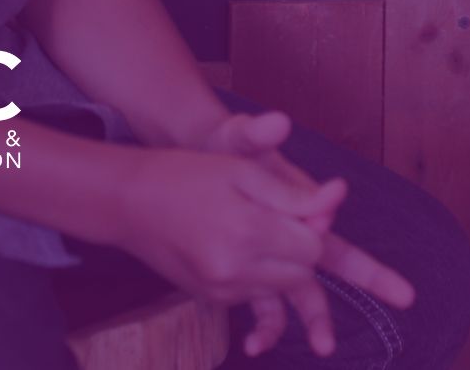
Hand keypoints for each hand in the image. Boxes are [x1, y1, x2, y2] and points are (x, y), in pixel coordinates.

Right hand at [113, 147, 338, 311]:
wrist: (130, 203)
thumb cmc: (189, 175)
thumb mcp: (243, 171)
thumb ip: (293, 193)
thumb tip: (338, 198)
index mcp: (247, 232)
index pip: (314, 247)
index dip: (315, 226)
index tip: (301, 206)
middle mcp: (235, 270)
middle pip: (303, 273)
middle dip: (303, 248)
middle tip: (281, 217)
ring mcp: (222, 290)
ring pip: (282, 288)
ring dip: (285, 263)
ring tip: (258, 228)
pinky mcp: (212, 299)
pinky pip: (257, 295)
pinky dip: (262, 275)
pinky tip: (244, 248)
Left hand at [190, 109, 418, 356]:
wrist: (198, 161)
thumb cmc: (225, 146)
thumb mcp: (237, 137)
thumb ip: (256, 133)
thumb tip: (278, 122)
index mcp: (299, 199)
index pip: (324, 217)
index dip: (323, 223)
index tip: (319, 223)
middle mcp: (296, 228)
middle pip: (337, 259)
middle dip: (371, 278)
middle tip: (407, 297)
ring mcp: (276, 252)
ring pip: (303, 289)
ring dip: (316, 318)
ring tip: (324, 347)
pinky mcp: (252, 269)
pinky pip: (267, 302)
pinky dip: (265, 324)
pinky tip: (254, 346)